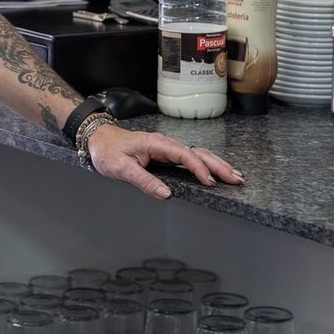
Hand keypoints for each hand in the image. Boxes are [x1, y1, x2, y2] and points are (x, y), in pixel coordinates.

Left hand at [85, 124, 242, 199]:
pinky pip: (190, 158)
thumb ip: (144, 181)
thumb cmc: (107, 151)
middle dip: (218, 165)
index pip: (184, 155)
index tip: (210, 182)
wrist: (97, 139)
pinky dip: (205, 165)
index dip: (199, 169)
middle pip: (198, 153)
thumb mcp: (121, 168)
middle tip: (236, 179)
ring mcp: (166, 148)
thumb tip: (166, 194)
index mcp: (156, 144)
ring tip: (234, 176)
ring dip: (216, 165)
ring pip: (197, 154)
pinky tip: (216, 172)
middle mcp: (165, 144)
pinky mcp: (165, 154)